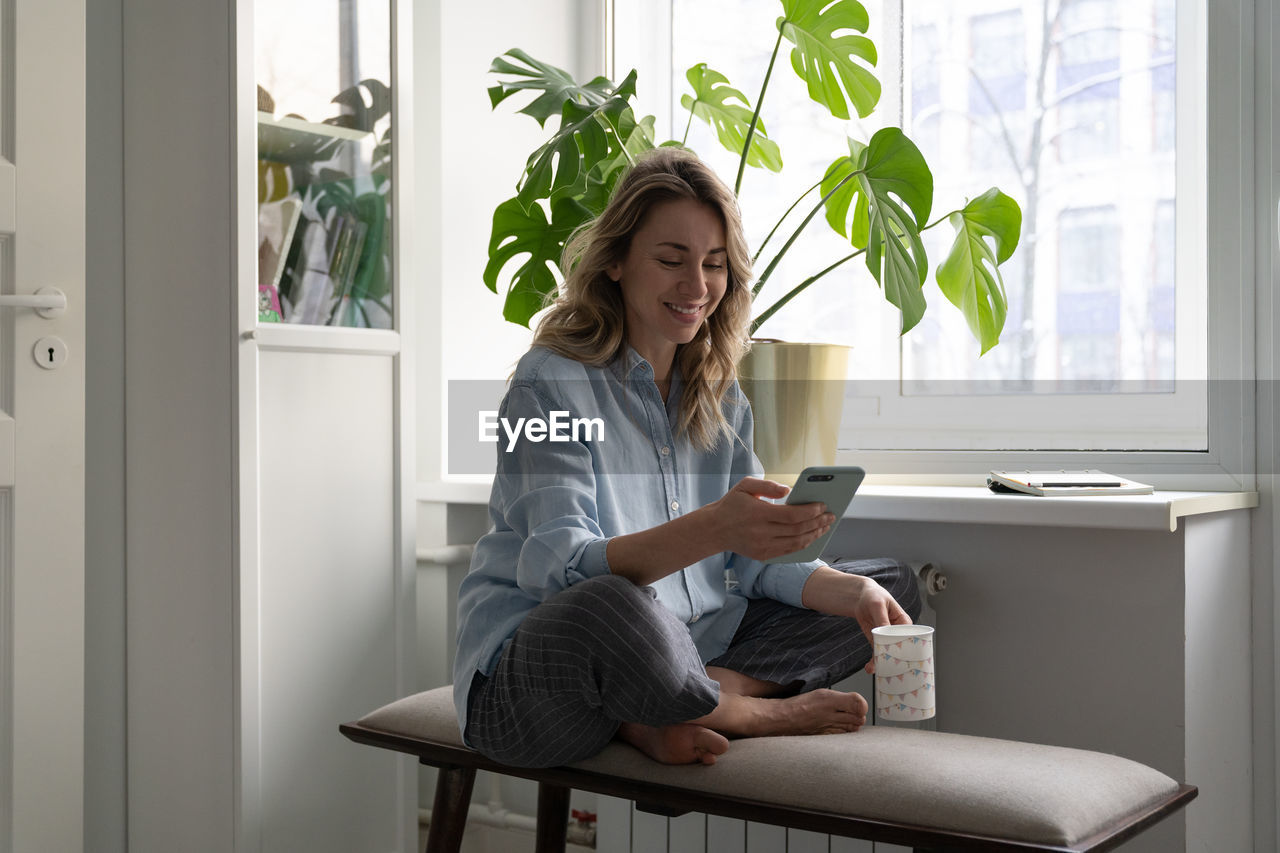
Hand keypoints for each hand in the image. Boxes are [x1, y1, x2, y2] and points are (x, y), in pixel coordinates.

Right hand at [704, 477, 835, 561]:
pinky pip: (789, 551)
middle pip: (798, 530)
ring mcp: (763, 547)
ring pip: (797, 543)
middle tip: (831, 515)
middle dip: (818, 522)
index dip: (811, 511)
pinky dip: (804, 544)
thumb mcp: (745, 486)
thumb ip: (767, 485)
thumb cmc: (732, 504)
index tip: (822, 505)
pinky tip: (812, 535)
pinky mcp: (763, 555)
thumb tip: (788, 490)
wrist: (714, 529)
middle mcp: (761, 533)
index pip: (792, 515)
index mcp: (758, 514)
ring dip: (815, 534)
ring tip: (825, 526)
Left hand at [801, 568, 912, 672]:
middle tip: (887, 666)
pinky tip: (870, 667)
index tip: (901, 659)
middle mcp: (898, 632)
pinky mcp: (877, 640)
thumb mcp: (878, 605)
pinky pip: (877, 652)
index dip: (907, 650)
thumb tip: (885, 632)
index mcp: (904, 623)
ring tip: (874, 668)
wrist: (860, 597)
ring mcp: (887, 638)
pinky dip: (874, 660)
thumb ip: (882, 619)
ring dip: (882, 662)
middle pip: (899, 649)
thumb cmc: (874, 596)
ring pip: (888, 653)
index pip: (910, 638)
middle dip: (894, 660)